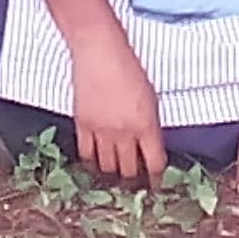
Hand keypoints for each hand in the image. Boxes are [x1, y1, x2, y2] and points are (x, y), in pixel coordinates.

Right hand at [67, 37, 168, 187]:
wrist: (99, 52)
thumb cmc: (129, 67)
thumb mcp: (151, 96)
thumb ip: (150, 124)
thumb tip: (149, 145)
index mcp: (146, 125)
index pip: (154, 163)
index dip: (156, 179)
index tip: (155, 184)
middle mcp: (124, 133)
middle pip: (129, 171)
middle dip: (134, 182)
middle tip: (134, 185)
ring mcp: (101, 131)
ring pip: (107, 167)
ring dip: (113, 175)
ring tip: (115, 177)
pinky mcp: (82, 126)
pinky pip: (86, 155)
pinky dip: (92, 163)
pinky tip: (96, 164)